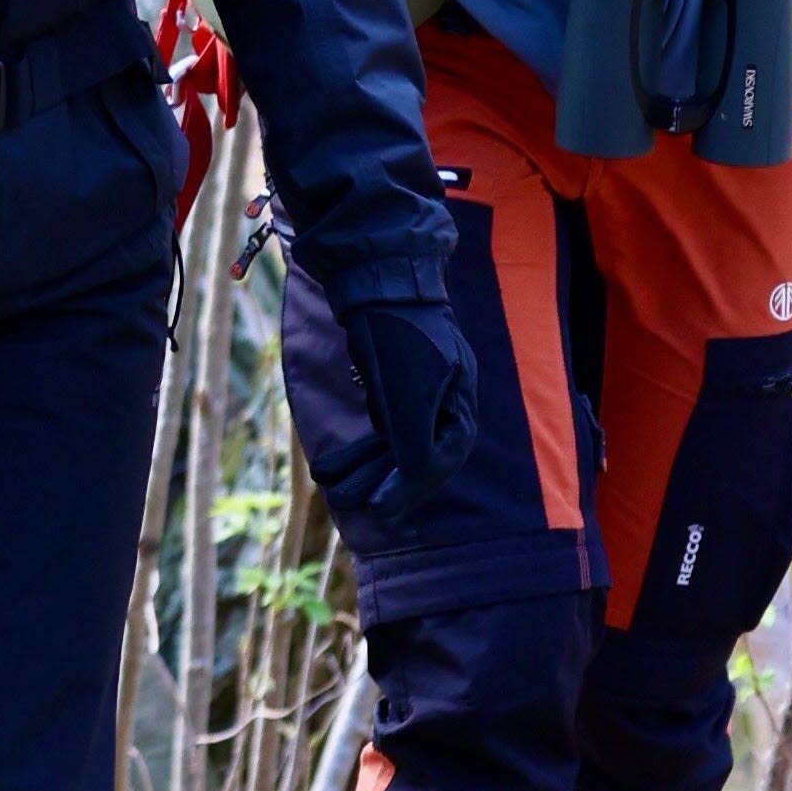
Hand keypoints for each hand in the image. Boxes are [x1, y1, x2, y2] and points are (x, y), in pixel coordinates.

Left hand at [311, 295, 478, 531]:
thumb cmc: (401, 335)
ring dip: (364, 468)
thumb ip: (414, 440)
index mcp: (460, 405)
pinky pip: (379, 429)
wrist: (378, 281)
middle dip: (382, 482)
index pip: (441, 459)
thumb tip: (412, 480)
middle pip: (417, 457)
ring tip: (331, 486)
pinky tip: (334, 466)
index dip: (410, 488)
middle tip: (352, 506)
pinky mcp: (395, 386)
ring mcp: (420, 395)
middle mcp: (445, 403)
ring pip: (393, 445)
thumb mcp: (408, 392)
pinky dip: (359, 447)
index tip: (380, 509)